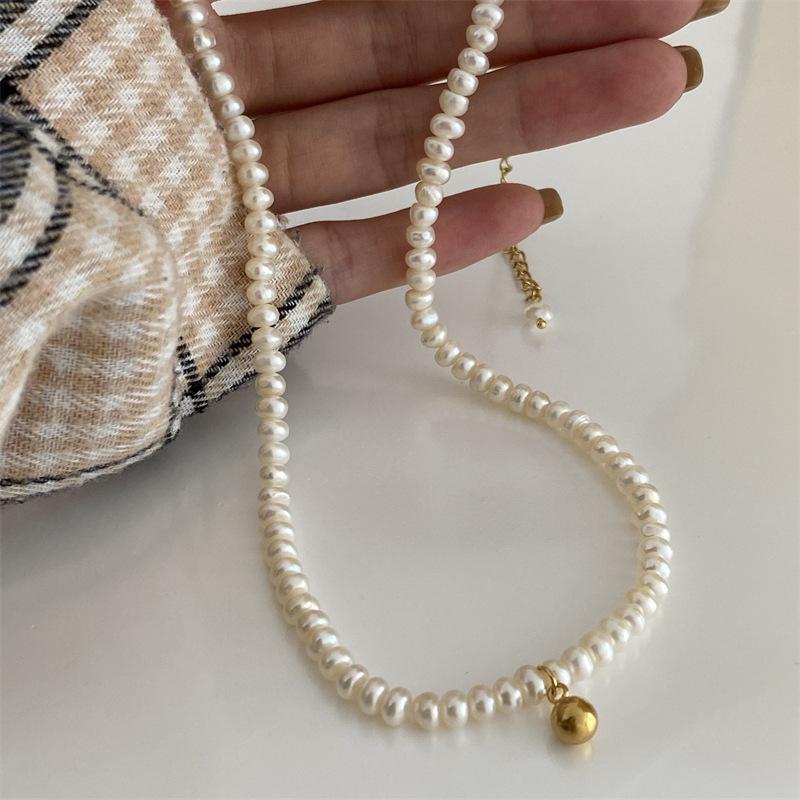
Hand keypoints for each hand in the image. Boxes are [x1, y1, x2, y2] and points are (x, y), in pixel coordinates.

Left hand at [162, 0, 723, 303]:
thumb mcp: (60, 16)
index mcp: (164, 28)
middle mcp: (213, 104)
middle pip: (406, 50)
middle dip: (541, 29)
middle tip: (671, 7)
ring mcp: (235, 206)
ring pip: (403, 149)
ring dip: (527, 121)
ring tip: (646, 86)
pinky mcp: (241, 300)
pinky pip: (355, 261)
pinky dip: (440, 238)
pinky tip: (528, 207)